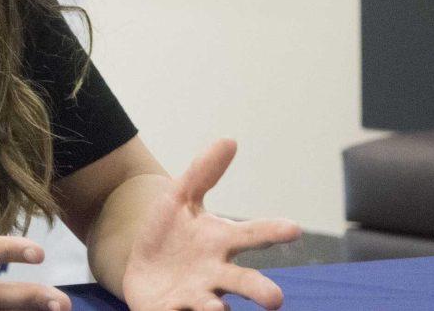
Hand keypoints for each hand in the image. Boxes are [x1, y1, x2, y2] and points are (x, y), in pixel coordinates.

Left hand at [121, 139, 301, 310]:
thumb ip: (203, 172)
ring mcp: (196, 295)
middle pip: (243, 282)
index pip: (252, 234)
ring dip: (216, 309)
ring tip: (218, 310)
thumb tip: (229, 140)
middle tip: (275, 298)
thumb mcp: (180, 197)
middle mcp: (216, 273)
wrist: (140, 265)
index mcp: (221, 242)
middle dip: (259, 290)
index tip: (294, 228)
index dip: (272, 231)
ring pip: (213, 307)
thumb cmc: (171, 233)